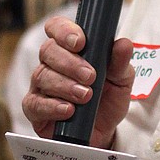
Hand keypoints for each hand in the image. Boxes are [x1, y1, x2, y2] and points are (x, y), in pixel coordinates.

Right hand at [22, 15, 133, 148]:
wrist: (104, 133)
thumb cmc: (108, 99)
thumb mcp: (121, 80)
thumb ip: (121, 62)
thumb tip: (123, 43)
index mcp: (70, 49)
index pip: (57, 27)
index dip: (64, 30)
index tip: (80, 42)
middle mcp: (51, 64)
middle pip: (48, 51)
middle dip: (70, 63)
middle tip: (90, 76)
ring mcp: (40, 86)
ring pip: (42, 76)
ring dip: (66, 85)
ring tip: (86, 96)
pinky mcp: (35, 109)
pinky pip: (35, 103)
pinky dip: (53, 106)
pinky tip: (69, 110)